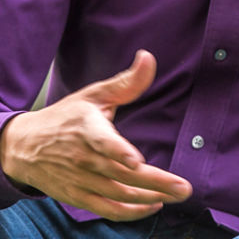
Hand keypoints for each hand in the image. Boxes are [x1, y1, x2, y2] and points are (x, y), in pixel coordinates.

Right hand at [0, 50, 191, 221]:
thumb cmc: (67, 116)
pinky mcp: (78, 196)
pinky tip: (153, 206)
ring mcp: (80, 181)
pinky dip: (129, 212)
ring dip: (149, 198)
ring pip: (118, 194)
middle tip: (184, 188)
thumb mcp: (94, 94)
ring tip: (177, 196)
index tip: (136, 161)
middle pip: (121, 174)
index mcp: (87, 129)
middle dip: (155, 182)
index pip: (102, 142)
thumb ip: (126, 81)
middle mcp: (83, 159)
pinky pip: (106, 209)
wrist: (24, 146)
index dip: (118, 152)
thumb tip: (149, 57)